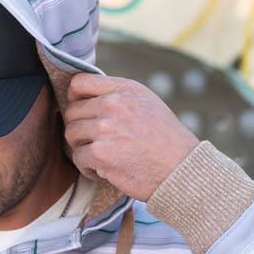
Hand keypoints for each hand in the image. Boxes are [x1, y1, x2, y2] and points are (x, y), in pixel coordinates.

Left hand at [63, 73, 199, 201]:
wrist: (182, 170)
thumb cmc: (166, 140)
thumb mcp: (148, 103)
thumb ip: (119, 96)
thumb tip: (86, 97)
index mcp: (124, 89)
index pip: (80, 83)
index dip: (74, 97)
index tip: (80, 111)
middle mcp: (113, 105)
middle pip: (72, 111)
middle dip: (79, 127)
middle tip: (94, 141)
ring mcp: (105, 129)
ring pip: (71, 134)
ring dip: (82, 147)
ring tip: (100, 156)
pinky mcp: (100, 154)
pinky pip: (78, 158)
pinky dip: (87, 167)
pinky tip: (103, 170)